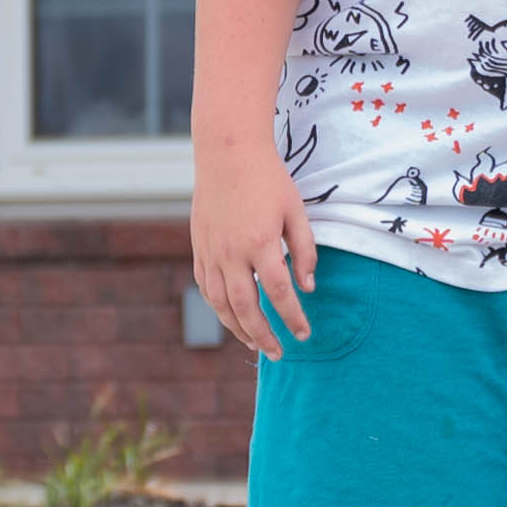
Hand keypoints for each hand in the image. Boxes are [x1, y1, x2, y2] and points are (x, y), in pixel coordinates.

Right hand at [193, 160, 319, 356]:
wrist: (227, 153)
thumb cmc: (268, 179)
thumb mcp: (296, 211)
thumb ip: (305, 251)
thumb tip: (308, 288)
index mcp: (260, 242)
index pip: (279, 293)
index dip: (293, 318)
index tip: (305, 334)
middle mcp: (231, 252)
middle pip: (246, 308)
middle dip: (263, 336)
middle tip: (279, 354)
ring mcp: (211, 252)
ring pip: (221, 304)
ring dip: (238, 329)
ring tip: (256, 343)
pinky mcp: (198, 248)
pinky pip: (206, 288)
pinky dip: (219, 308)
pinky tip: (233, 317)